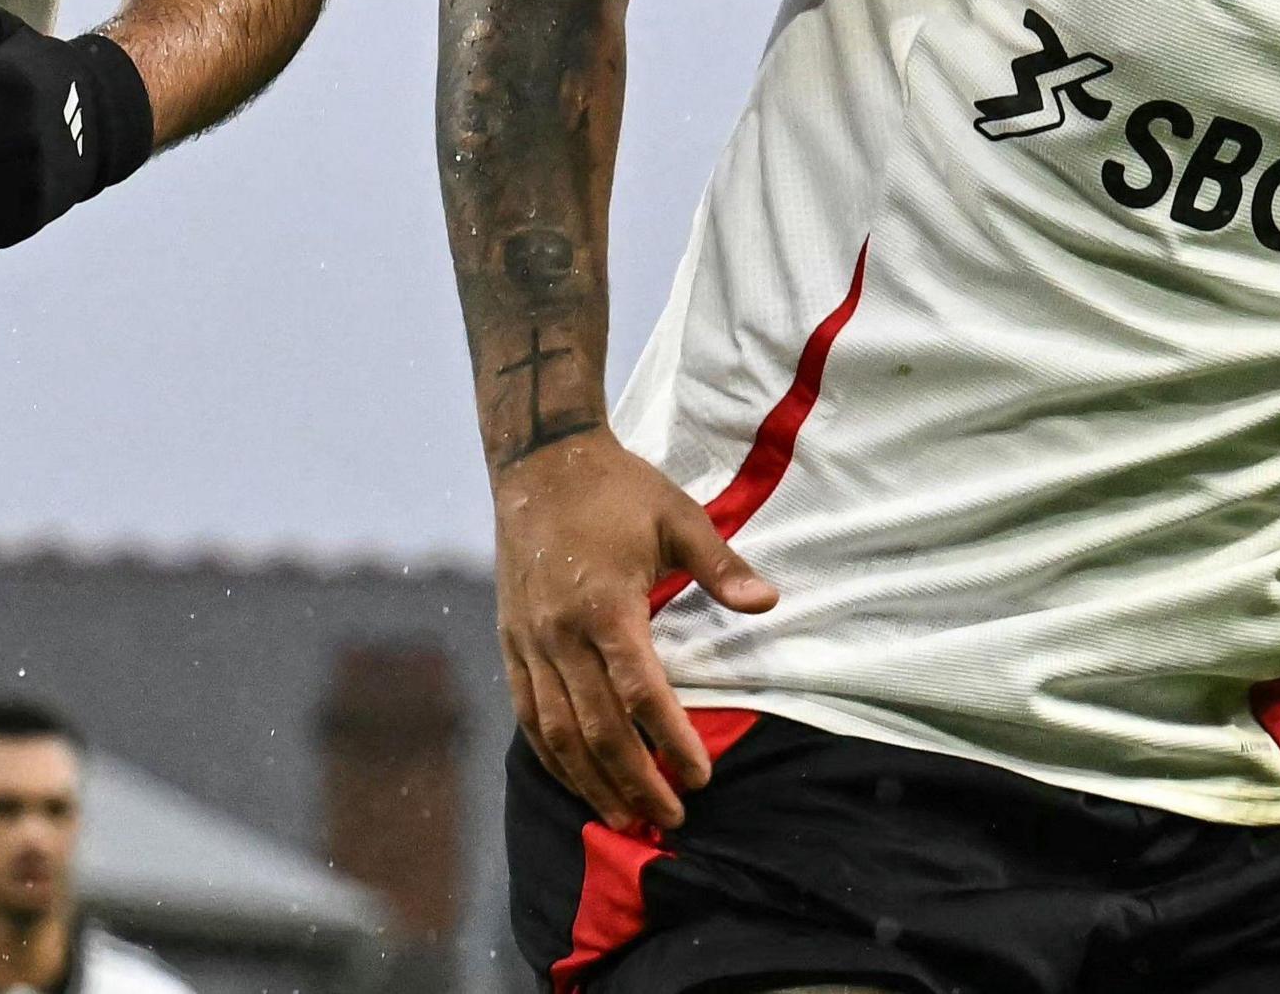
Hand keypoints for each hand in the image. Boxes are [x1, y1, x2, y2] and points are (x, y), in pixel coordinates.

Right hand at [494, 429, 779, 831]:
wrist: (539, 461)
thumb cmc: (617, 489)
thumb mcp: (678, 516)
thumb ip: (721, 566)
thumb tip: (769, 603)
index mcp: (605, 605)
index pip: (639, 691)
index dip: (669, 740)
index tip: (699, 776)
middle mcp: (560, 632)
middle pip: (596, 727)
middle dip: (635, 781)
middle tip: (671, 818)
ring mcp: (529, 641)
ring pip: (555, 731)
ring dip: (589, 781)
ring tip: (625, 818)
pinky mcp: (511, 642)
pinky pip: (527, 713)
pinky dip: (551, 755)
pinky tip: (575, 780)